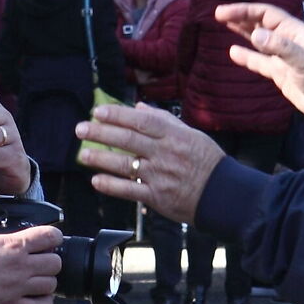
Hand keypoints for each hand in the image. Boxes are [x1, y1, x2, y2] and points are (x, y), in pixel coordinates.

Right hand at [0, 218, 62, 303]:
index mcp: (13, 245)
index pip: (50, 236)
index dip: (54, 238)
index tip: (49, 241)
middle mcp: (20, 266)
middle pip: (56, 263)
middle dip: (51, 262)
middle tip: (41, 264)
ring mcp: (17, 287)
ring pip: (51, 285)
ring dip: (46, 284)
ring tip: (37, 283)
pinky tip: (36, 300)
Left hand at [75, 103, 223, 221]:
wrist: (222, 194)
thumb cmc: (206, 161)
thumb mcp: (191, 134)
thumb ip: (164, 120)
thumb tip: (139, 107)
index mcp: (173, 135)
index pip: (141, 121)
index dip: (118, 115)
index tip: (98, 111)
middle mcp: (165, 154)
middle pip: (128, 140)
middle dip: (101, 133)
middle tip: (81, 129)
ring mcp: (159, 176)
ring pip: (124, 165)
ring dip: (101, 159)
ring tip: (83, 154)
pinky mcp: (157, 197)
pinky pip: (129, 190)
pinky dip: (111, 185)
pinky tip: (96, 180)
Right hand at [212, 0, 303, 118]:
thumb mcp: (303, 60)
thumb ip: (280, 47)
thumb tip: (255, 35)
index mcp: (293, 31)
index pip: (265, 14)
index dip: (245, 10)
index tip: (224, 12)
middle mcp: (286, 40)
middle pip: (260, 23)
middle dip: (241, 17)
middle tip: (218, 14)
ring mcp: (282, 56)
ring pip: (258, 40)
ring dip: (242, 31)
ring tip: (225, 24)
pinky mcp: (279, 72)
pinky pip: (259, 61)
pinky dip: (246, 56)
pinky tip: (233, 52)